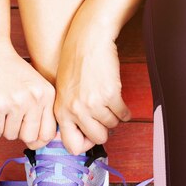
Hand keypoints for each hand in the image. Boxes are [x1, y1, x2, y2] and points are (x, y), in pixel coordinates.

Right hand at [0, 40, 56, 148]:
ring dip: (5, 130)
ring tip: (2, 116)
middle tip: (14, 126)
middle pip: (30, 137)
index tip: (32, 139)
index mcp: (47, 94)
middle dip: (20, 135)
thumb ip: (41, 107)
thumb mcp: (35, 84)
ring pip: (11, 135)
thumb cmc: (11, 68)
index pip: (49, 132)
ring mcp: (15, 103)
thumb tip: (41, 140)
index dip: (40, 140)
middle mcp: (34, 99)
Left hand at [54, 23, 131, 154]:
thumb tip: (82, 136)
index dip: (85, 144)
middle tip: (104, 118)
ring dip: (114, 116)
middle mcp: (75, 110)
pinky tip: (118, 100)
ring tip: (109, 103)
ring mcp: (93, 104)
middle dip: (104, 130)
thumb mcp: (63, 91)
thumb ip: (69, 113)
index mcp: (61, 111)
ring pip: (112, 126)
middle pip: (98, 138)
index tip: (91, 135)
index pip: (72, 145)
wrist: (88, 40)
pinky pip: (123, 115)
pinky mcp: (110, 95)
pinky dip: (125, 111)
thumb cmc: (76, 62)